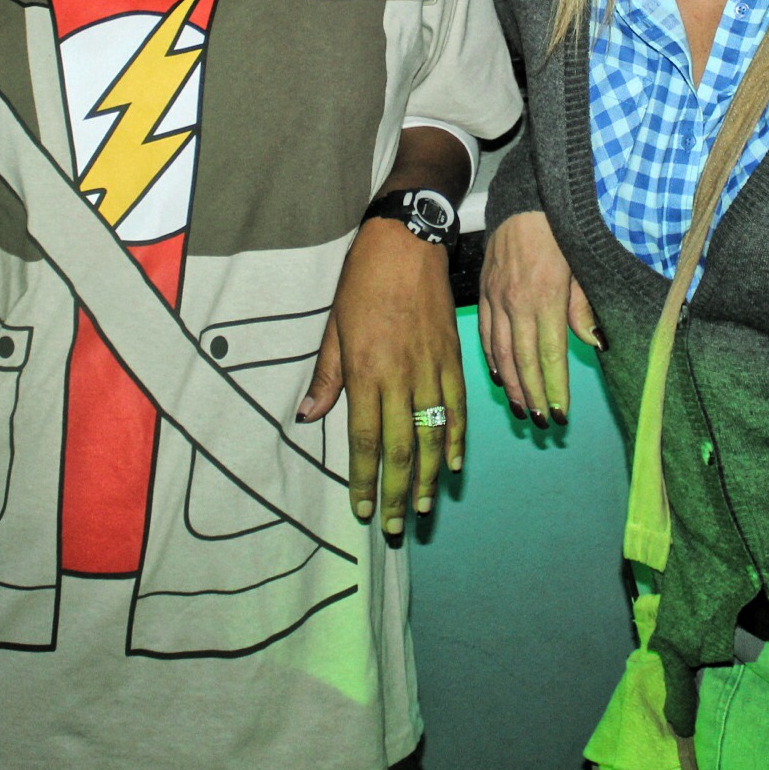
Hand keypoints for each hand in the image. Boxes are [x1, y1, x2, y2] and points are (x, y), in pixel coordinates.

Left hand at [298, 218, 463, 535]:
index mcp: (366, 370)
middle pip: (401, 448)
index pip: (366, 439)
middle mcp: (401, 375)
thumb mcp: (334, 326)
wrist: (406, 243)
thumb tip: (309, 415)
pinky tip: (452, 465)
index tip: (362, 507)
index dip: (365, 479)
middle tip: (393, 526)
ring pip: (433, 436)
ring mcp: (432, 368)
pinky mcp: (453, 358)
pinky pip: (458, 408)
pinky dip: (457, 440)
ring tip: (423, 507)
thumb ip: (327, 375)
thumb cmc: (363, 281)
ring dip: (428, 476)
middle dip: (397, 492)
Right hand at [479, 211, 603, 427]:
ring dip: (512, 385)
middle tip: (543, 422)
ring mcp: (497, 299)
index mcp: (545, 298)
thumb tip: (595, 343)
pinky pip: (485, 334)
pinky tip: (499, 376)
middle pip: (524, 361)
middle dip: (533, 395)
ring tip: (522, 408)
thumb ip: (584, 306)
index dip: (555, 389)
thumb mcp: (580, 265)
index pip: (551, 356)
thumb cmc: (560, 230)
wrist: (526, 200)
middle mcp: (517, 303)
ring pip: (501, 353)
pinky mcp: (484, 291)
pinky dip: (491, 359)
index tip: (562, 414)